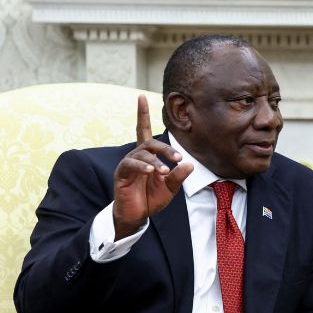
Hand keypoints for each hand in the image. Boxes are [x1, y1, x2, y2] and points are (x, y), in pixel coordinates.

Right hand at [112, 95, 193, 238]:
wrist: (136, 216)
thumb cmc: (151, 199)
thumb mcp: (170, 188)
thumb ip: (178, 177)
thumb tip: (190, 165)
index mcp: (148, 156)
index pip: (144, 130)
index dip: (143, 114)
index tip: (142, 96)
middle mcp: (136, 156)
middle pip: (149, 142)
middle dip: (165, 148)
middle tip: (178, 158)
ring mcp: (128, 164)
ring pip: (141, 153)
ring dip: (156, 161)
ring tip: (164, 171)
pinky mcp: (122, 174)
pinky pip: (130, 164)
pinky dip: (142, 166)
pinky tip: (151, 171)